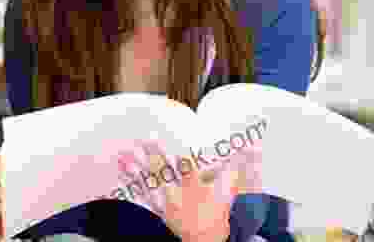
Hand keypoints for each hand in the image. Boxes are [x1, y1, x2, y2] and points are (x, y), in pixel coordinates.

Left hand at [116, 138, 262, 241]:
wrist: (205, 240)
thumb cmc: (217, 213)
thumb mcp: (230, 189)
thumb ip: (239, 164)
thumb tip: (253, 145)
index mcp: (196, 188)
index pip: (186, 170)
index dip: (178, 158)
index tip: (167, 143)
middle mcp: (178, 194)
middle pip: (162, 174)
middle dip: (151, 157)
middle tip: (140, 141)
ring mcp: (165, 203)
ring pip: (148, 183)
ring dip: (136, 168)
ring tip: (124, 155)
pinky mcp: (157, 209)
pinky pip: (140, 196)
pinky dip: (130, 185)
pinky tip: (120, 175)